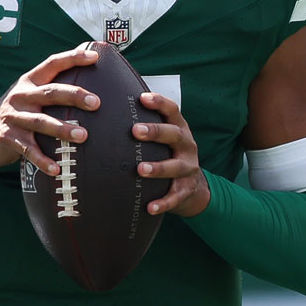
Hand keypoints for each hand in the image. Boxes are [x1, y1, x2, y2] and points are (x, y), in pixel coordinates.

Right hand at [0, 47, 100, 175]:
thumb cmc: (17, 112)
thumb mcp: (28, 94)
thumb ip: (51, 87)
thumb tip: (88, 79)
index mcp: (29, 81)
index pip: (52, 64)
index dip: (72, 58)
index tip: (94, 57)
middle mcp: (21, 96)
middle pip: (50, 93)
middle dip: (74, 96)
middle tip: (95, 102)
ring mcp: (14, 117)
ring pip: (41, 122)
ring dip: (62, 129)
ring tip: (83, 136)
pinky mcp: (8, 138)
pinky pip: (28, 150)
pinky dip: (43, 160)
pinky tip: (56, 169)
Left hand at [132, 91, 209, 217]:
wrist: (193, 187)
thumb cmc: (168, 155)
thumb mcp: (164, 138)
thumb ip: (146, 124)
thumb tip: (112, 107)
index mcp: (179, 129)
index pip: (172, 111)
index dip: (159, 103)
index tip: (143, 98)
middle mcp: (187, 145)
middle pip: (175, 135)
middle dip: (156, 132)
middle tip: (135, 130)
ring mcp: (189, 168)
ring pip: (176, 166)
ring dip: (158, 168)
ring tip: (140, 169)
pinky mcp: (186, 190)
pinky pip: (175, 197)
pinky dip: (163, 203)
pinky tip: (150, 207)